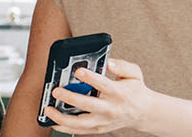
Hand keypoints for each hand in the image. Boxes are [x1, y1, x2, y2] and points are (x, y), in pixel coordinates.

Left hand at [44, 59, 162, 134]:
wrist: (143, 113)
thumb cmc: (135, 90)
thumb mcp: (134, 73)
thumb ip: (122, 65)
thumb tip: (108, 62)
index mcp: (119, 93)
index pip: (104, 85)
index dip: (91, 78)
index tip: (78, 71)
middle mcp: (110, 109)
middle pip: (88, 105)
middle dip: (71, 98)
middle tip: (56, 90)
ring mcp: (103, 121)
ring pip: (81, 123)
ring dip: (62, 118)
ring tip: (48, 109)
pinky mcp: (98, 128)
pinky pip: (79, 131)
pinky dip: (65, 128)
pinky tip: (52, 122)